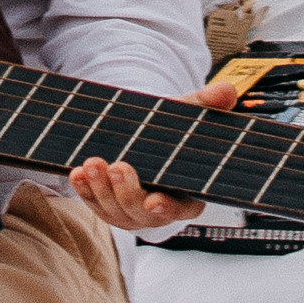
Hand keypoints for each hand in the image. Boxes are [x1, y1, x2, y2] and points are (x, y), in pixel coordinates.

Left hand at [68, 81, 240, 230]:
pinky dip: (84, 190)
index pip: (181, 209)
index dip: (168, 209)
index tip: (156, 201)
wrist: (142, 139)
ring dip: (101, 189)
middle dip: (127, 192)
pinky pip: (94, 203)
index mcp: (187, 196)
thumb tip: (226, 90)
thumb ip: (205, 105)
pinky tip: (77, 174)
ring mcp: (130, 212)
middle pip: (142, 212)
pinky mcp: (107, 208)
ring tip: (93, 163)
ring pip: (114, 210)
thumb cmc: (170, 134)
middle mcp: (158, 210)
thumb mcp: (186, 118)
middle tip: (118, 167)